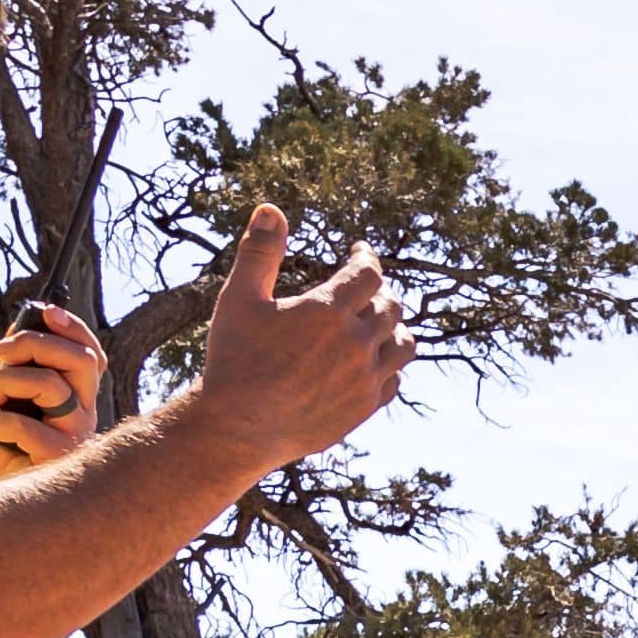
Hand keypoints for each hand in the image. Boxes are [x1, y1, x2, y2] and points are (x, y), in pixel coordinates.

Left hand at [0, 300, 105, 482]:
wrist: (1, 500)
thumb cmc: (6, 447)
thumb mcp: (11, 398)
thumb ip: (20, 368)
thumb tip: (17, 331)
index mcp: (78, 398)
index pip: (91, 356)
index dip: (74, 329)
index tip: (47, 312)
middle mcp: (85, 415)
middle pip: (78, 360)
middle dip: (33, 343)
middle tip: (0, 352)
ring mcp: (75, 437)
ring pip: (47, 383)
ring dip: (3, 381)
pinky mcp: (55, 458)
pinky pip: (18, 422)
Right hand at [184, 204, 411, 474]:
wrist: (238, 429)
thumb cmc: (234, 359)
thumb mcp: (239, 299)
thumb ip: (259, 252)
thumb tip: (270, 208)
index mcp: (328, 311)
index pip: (368, 273)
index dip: (367, 258)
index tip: (360, 252)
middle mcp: (355, 344)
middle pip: (391, 307)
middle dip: (380, 292)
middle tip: (368, 288)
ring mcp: (364, 379)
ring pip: (403, 345)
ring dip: (395, 328)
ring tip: (381, 322)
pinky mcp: (364, 409)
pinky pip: (393, 380)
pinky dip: (389, 365)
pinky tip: (374, 360)